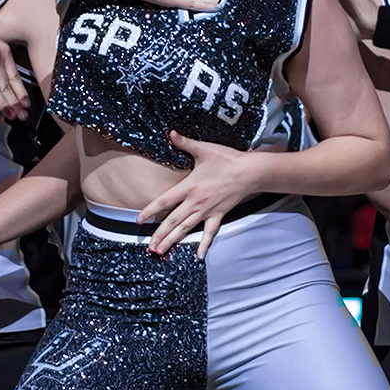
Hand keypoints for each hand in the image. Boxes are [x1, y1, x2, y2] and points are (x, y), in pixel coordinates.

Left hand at [140, 133, 269, 255]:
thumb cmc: (227, 159)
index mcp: (189, 187)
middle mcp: (195, 202)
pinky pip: (210, 233)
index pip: (165, 201)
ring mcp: (207, 211)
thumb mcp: (204, 149)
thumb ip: (184, 143)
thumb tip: (170, 133)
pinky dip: (204, 244)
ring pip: (186, 229)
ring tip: (161, 252)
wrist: (249, 172)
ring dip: (173, 241)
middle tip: (149, 247)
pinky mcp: (219, 215)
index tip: (139, 220)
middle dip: (159, 235)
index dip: (150, 210)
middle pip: (173, 221)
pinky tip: (198, 256)